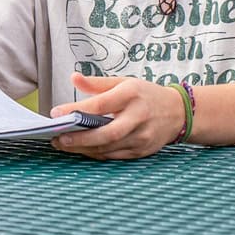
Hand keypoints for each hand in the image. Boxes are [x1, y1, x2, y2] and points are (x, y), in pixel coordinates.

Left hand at [49, 73, 184, 160]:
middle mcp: (138, 116)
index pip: (100, 104)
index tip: (56, 113)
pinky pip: (114, 156)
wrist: (178, 112)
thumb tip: (73, 78)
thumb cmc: (146, 95)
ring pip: (108, 148)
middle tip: (58, 138)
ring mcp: (142, 136)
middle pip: (106, 133)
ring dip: (83, 148)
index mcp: (131, 94)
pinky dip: (96, 154)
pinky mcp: (142, 151)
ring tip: (64, 144)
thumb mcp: (124, 82)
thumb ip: (97, 83)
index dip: (77, 110)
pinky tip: (83, 149)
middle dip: (79, 139)